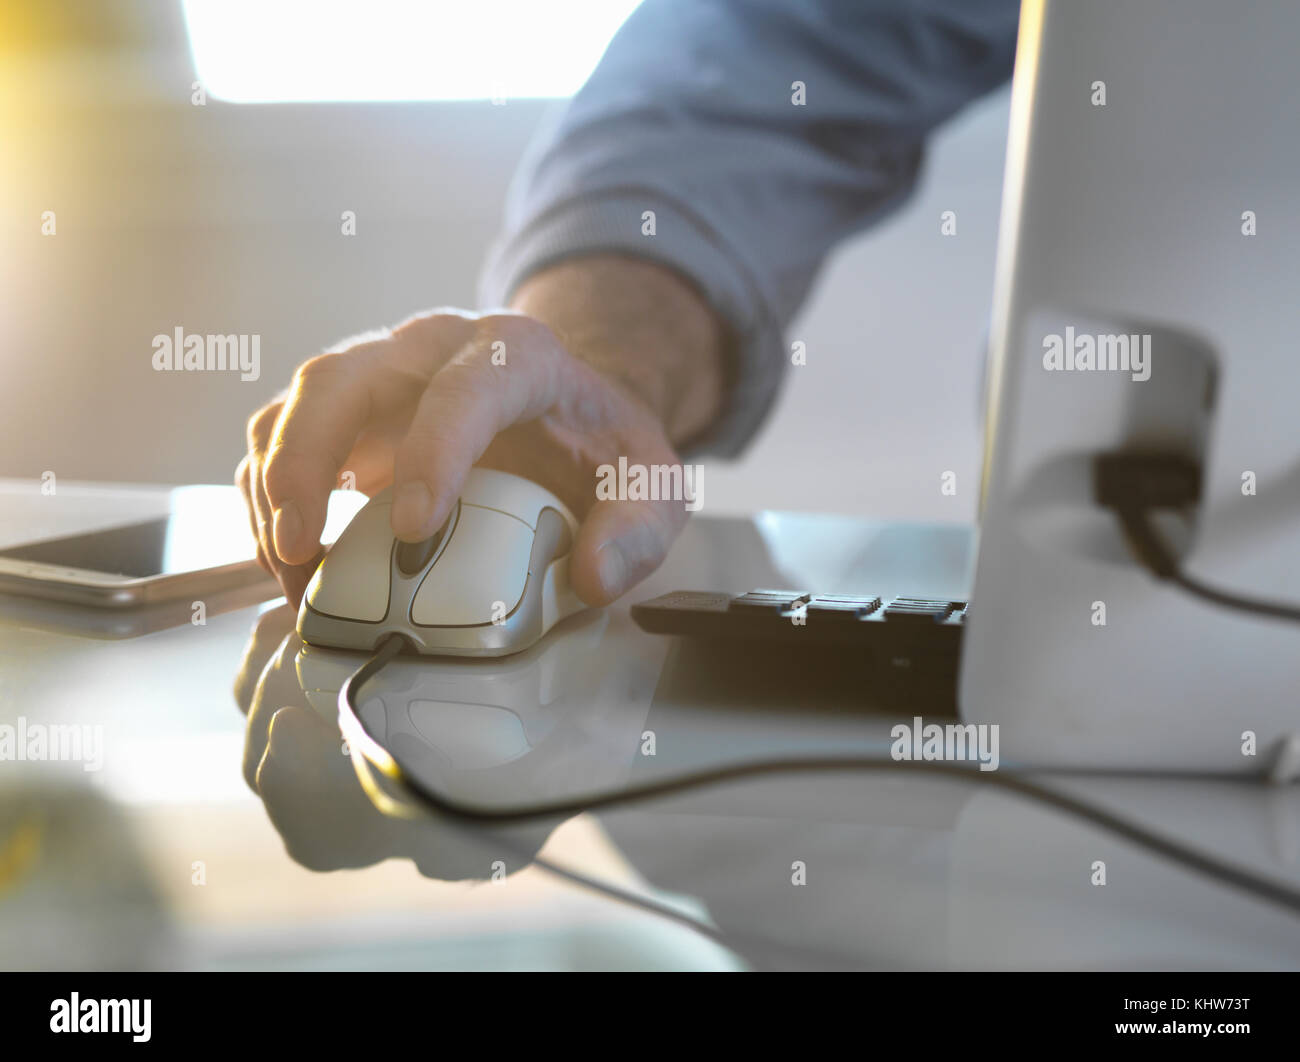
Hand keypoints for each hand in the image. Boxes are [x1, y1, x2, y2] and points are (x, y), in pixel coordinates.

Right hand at [239, 262, 724, 607]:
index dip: (433, 452)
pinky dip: (269, 498)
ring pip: (297, 403)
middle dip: (307, 459)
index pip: (465, 387)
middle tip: (304, 547)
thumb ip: (638, 529)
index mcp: (516, 353)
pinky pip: (283, 438)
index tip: (415, 530)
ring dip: (273, 484)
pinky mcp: (350, 416)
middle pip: (344, 376)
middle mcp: (434, 348)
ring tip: (290, 566)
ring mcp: (383, 376)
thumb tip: (591, 576)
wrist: (568, 414)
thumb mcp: (650, 483)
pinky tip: (290, 557)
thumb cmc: (601, 445)